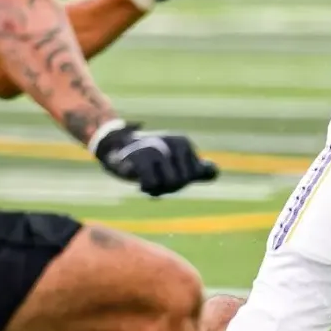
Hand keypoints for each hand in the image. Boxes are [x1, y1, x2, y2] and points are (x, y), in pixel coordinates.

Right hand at [88, 121, 218, 196]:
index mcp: (183, 142)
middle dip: (167, 187)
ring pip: (170, 184)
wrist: (115, 149)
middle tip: (154, 175)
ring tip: (146, 177)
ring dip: (156, 188)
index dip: (178, 182)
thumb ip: (196, 170)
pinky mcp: (140, 157)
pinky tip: (138, 179)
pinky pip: (152, 185)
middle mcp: (173, 142)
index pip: (192, 176)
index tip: (164, 171)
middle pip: (181, 182)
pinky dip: (146, 187)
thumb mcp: (175, 163)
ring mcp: (157, 148)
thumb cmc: (148, 159)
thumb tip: (215, 171)